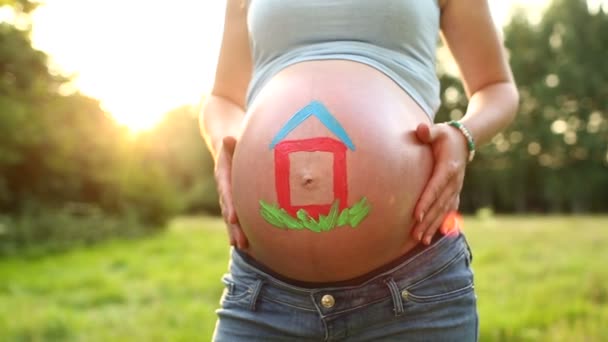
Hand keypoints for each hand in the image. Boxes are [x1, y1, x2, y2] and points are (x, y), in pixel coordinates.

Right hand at [215, 136, 247, 249]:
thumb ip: (230, 143)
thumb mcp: (231, 141)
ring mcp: (229, 196)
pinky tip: (248, 243)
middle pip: (228, 211)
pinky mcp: (235, 199)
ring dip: (236, 232)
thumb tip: (228, 138)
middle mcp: (224, 189)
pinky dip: (240, 229)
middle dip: (234, 228)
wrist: (225, 144)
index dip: (230, 206)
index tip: (234, 218)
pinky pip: (238, 216)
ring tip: (243, 247)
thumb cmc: (233, 142)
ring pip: (232, 217)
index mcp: (223, 176)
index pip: (227, 193)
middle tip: (241, 243)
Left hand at [411, 122, 468, 244]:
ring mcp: (456, 189)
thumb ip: (429, 131)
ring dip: (433, 226)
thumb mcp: (439, 130)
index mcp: (448, 168)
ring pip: (444, 211)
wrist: (466, 141)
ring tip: (422, 241)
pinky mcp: (455, 193)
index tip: (416, 215)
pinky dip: (441, 223)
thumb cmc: (446, 135)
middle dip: (427, 221)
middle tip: (415, 235)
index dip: (426, 202)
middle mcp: (454, 182)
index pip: (435, 188)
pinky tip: (434, 236)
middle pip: (439, 205)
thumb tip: (420, 129)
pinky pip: (448, 211)